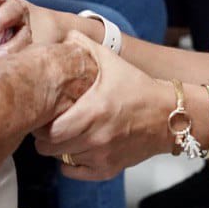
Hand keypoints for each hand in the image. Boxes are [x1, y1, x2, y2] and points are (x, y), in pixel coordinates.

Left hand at [34, 32, 172, 179]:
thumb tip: (65, 35)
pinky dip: (71, 163)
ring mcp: (102, 156)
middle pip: (50, 148)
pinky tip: (76, 148)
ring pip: (62, 159)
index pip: (49, 131)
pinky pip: (75, 172)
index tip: (42, 112)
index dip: (40, 122)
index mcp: (93, 112)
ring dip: (59, 148)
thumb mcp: (112, 62)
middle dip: (44, 136)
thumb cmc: (138, 88)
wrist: (168, 115)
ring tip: (64, 133)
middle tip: (48, 123)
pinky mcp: (108, 169)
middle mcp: (96, 138)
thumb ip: (85, 45)